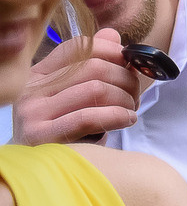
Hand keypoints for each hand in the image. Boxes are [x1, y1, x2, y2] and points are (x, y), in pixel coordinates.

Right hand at [15, 29, 146, 143]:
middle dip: (127, 80)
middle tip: (136, 96)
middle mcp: (32, 89)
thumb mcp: (80, 94)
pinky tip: (126, 120)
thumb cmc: (68, 130)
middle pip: (94, 67)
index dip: (113, 51)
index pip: (79, 46)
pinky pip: (88, 117)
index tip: (130, 65)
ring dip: (126, 100)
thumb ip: (94, 63)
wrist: (44, 170)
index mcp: (40, 74)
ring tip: (130, 111)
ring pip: (97, 90)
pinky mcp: (40, 135)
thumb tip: (113, 36)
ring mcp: (33, 112)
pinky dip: (117, 116)